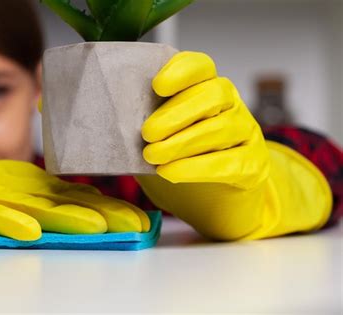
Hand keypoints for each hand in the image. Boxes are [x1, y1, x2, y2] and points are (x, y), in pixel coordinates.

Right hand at [0, 147, 149, 240]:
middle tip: (136, 224)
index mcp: (32, 186)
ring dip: (66, 216)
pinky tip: (29, 233)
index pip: (76, 197)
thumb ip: (48, 201)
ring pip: (32, 207)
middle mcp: (17, 188)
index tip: (141, 221)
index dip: (110, 209)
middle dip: (103, 214)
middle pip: (64, 201)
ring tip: (97, 226)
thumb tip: (93, 208)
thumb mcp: (15, 194)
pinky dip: (7, 222)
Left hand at [137, 52, 330, 239]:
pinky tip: (170, 173)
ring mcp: (247, 133)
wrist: (219, 201)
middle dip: (176, 113)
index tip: (157, 86)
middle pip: (213, 94)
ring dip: (182, 142)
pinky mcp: (253, 165)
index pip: (201, 66)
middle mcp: (232, 106)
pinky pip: (229, 162)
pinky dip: (196, 168)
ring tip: (153, 156)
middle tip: (147, 134)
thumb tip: (115, 122)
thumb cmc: (185, 161)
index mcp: (207, 89)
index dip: (181, 71)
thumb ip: (149, 125)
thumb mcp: (164, 137)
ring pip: (221, 128)